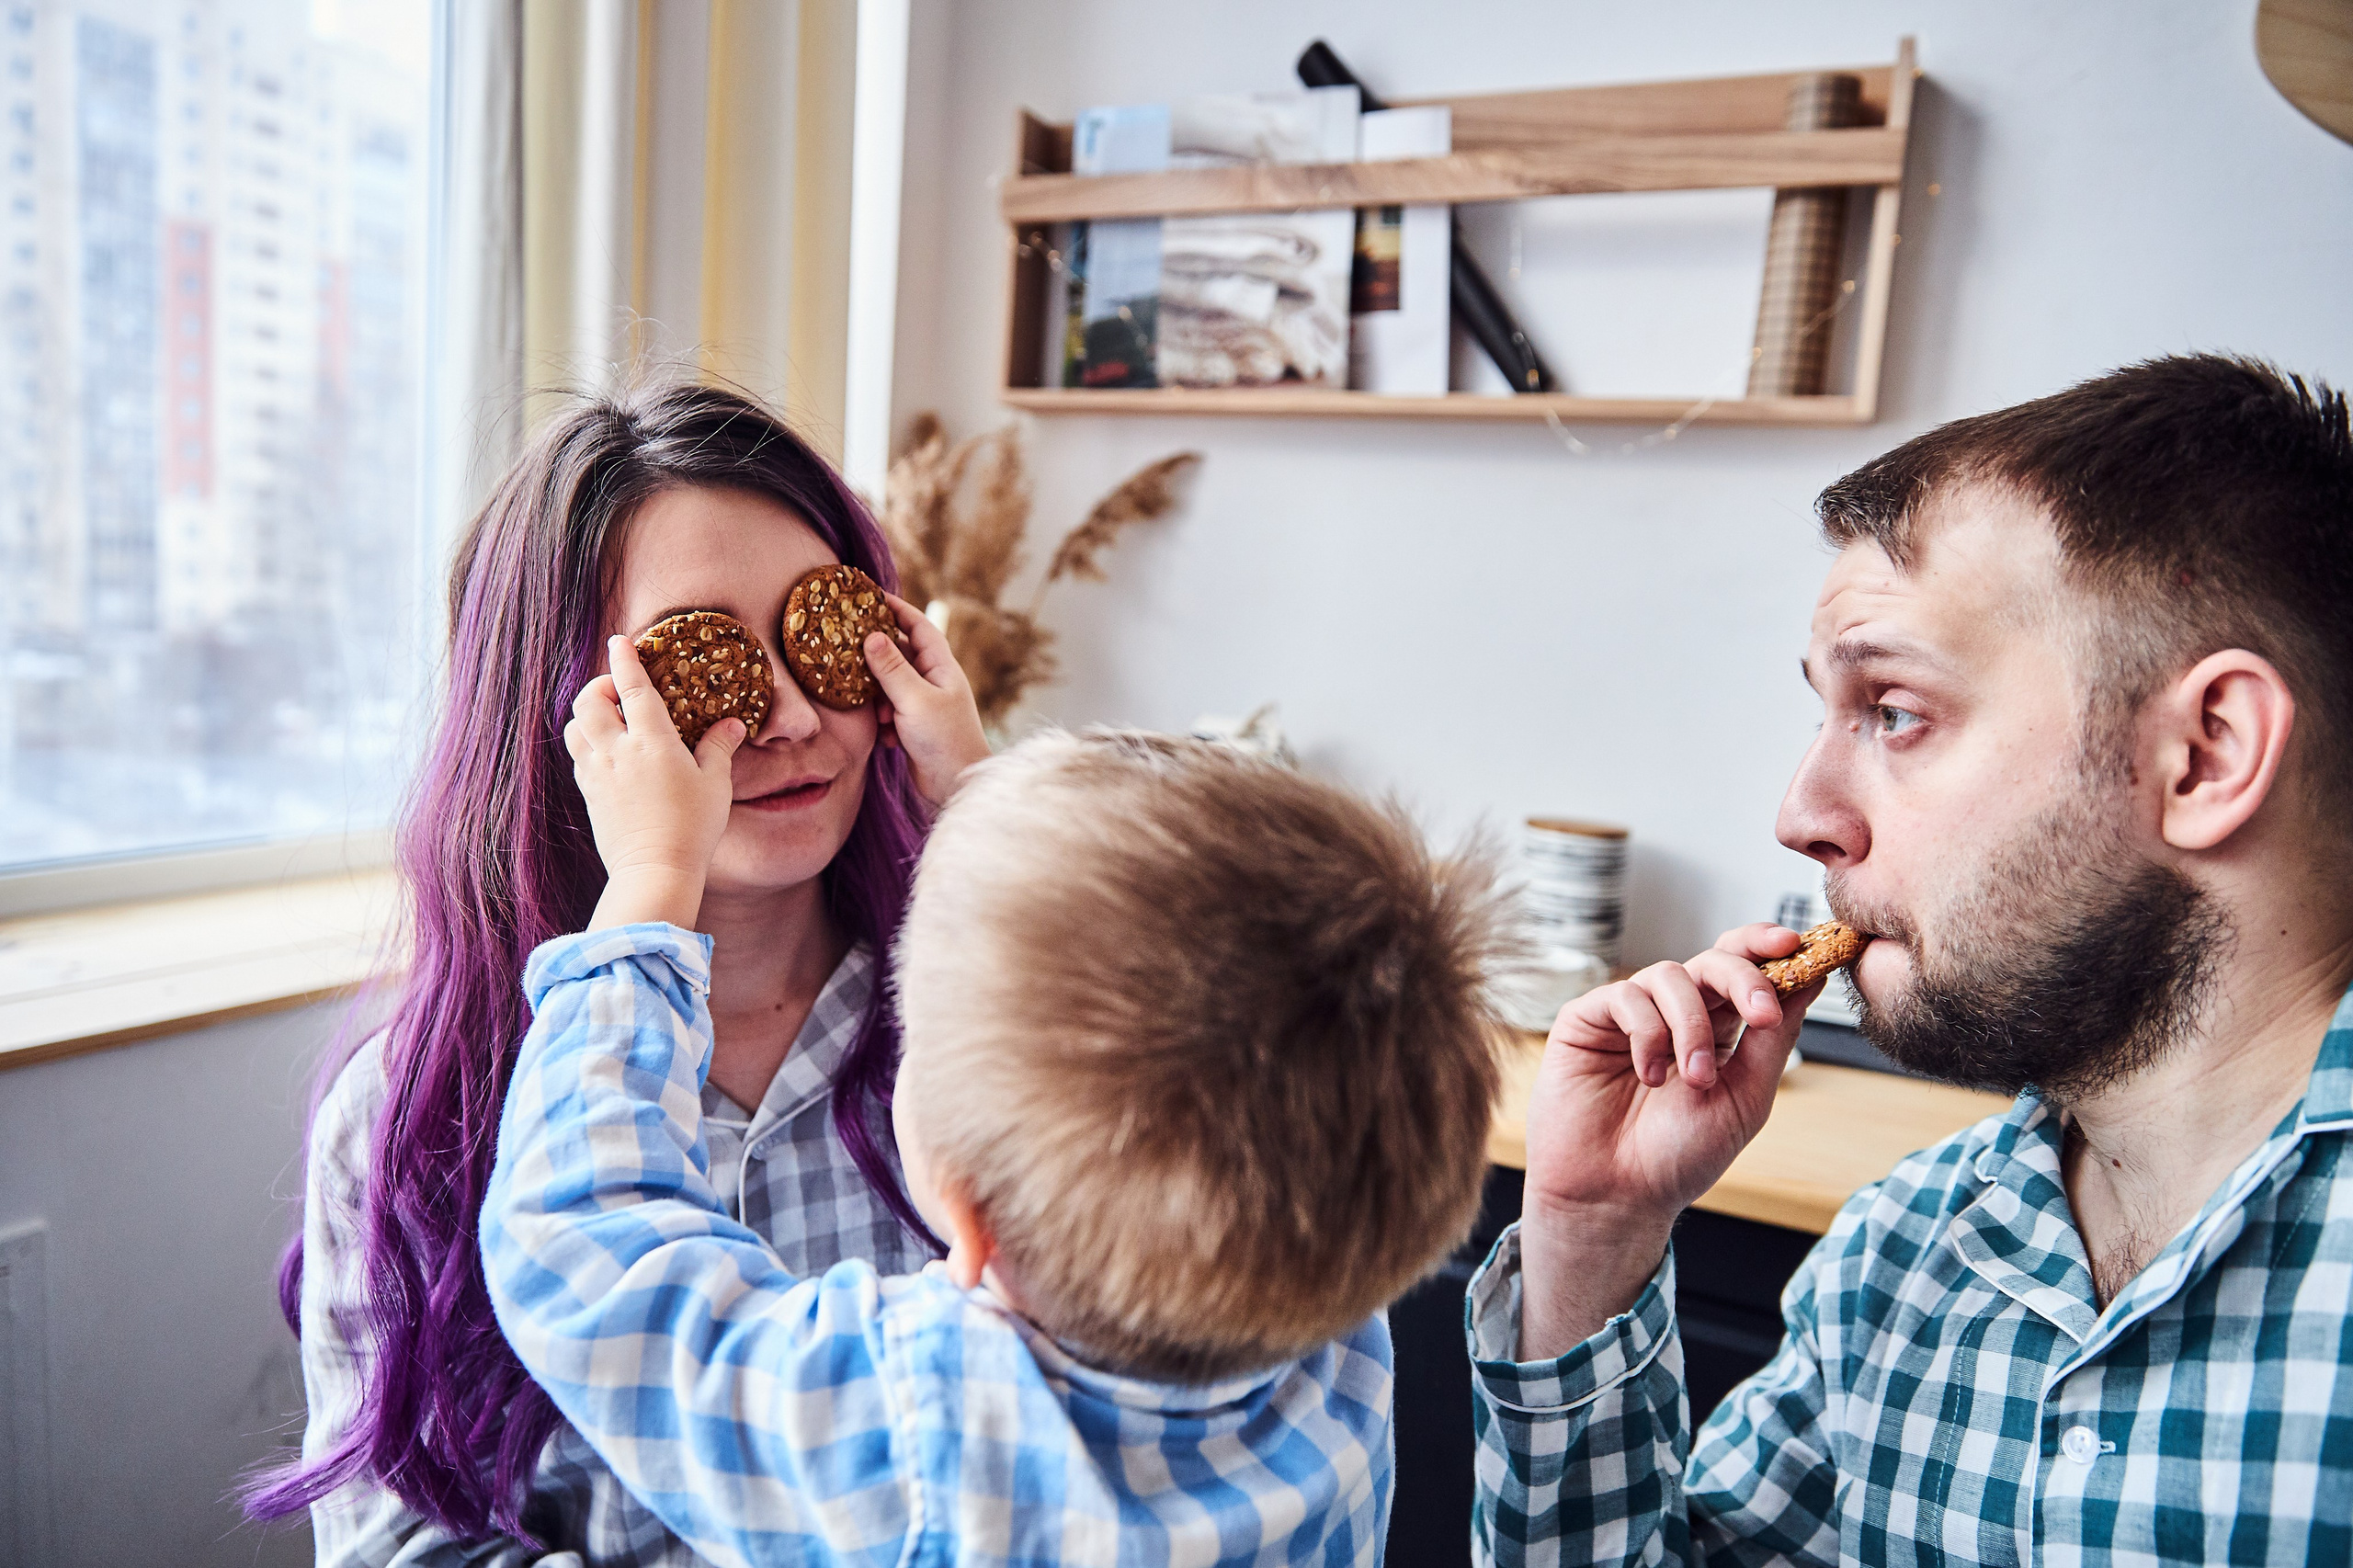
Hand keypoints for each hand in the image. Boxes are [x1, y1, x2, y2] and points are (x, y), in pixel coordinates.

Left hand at [565, 635, 746, 930]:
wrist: (655, 871)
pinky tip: (607, 753)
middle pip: (588, 701)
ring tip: (609, 720)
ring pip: (574, 727)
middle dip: (599, 685)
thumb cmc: (693, 828)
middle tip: (618, 691)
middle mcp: (618, 752)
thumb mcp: (716, 785)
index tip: (620, 640)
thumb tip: (733, 724)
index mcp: (652, 742)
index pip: (633, 688)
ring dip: (587, 715)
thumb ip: (719, 748)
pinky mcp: (589, 795)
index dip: (625, 659)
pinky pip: (578, 757)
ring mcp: (598, 774)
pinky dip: (587, 744)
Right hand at [864, 591, 990, 808]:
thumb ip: (892, 669)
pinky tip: (885, 736)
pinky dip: (883, 720)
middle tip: (847, 648)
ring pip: (890, 685)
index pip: (918, 626)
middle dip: (876, 656)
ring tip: (876, 710)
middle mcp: (934, 681)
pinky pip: (889, 711)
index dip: (897, 609)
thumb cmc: (944, 741)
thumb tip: (872, 636)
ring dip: (878, 696)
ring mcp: (924, 704)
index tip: (870, 596)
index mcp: (941, 667)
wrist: (956, 787)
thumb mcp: (915, 700)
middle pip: (900, 654)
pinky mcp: (914, 726)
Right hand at [1516, 924, 1819, 1355]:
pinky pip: (1625, 996)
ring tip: (1692, 1078)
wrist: (1618, 1194)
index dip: (1766, 947)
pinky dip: (1647, 1033)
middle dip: (1744, 978)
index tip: (1796, 946)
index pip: (1743, 969)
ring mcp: (1629, 1014)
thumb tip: (1810, 977)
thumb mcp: (1745, 1098)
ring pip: (1670, 975)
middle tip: (1762, 1012)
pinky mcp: (1587, 1019)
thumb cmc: (1680, 1156)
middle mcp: (1674, 1013)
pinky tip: (1647, 1075)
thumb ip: (1772, 1039)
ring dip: (1691, 1027)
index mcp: (1718, 1028)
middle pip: (1713, 960)